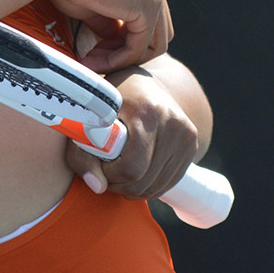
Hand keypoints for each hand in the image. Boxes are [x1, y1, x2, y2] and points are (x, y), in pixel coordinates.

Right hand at [44, 0, 172, 70]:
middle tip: (94, 59)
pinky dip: (117, 60)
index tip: (93, 51)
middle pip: (156, 35)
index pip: (146, 21)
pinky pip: (138, 48)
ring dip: (121, 60)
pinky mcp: (148, 8)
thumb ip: (108, 23)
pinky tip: (95, 62)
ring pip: (152, 46)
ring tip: (92, 63)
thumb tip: (113, 40)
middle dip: (126, 53)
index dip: (121, 42)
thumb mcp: (93, 6)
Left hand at [65, 67, 198, 200]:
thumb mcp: (88, 117)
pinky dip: (147, 187)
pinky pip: (167, 184)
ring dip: (132, 188)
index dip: (110, 175)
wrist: (146, 84)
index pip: (132, 167)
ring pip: (155, 187)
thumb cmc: (110, 100)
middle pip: (143, 181)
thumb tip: (97, 187)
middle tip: (104, 172)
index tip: (98, 164)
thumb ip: (82, 152)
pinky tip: (134, 172)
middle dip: (118, 184)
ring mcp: (187, 136)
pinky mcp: (192, 147)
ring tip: (117, 171)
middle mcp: (173, 124)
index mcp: (147, 112)